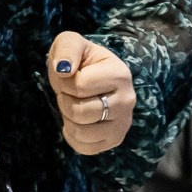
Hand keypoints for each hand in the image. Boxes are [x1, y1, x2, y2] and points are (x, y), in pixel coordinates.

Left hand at [46, 31, 135, 155]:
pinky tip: (78, 121)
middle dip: (65, 101)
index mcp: (120, 74)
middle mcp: (128, 101)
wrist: (89, 77)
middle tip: (70, 92)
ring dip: (68, 119)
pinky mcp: (114, 140)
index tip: (70, 75)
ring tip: (75, 104)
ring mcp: (123, 124)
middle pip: (80, 112)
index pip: (80, 86)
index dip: (65, 81)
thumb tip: (64, 69)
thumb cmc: (80, 60)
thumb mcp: (71, 43)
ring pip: (81, 132)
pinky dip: (72, 136)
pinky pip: (84, 148)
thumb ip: (67, 48)